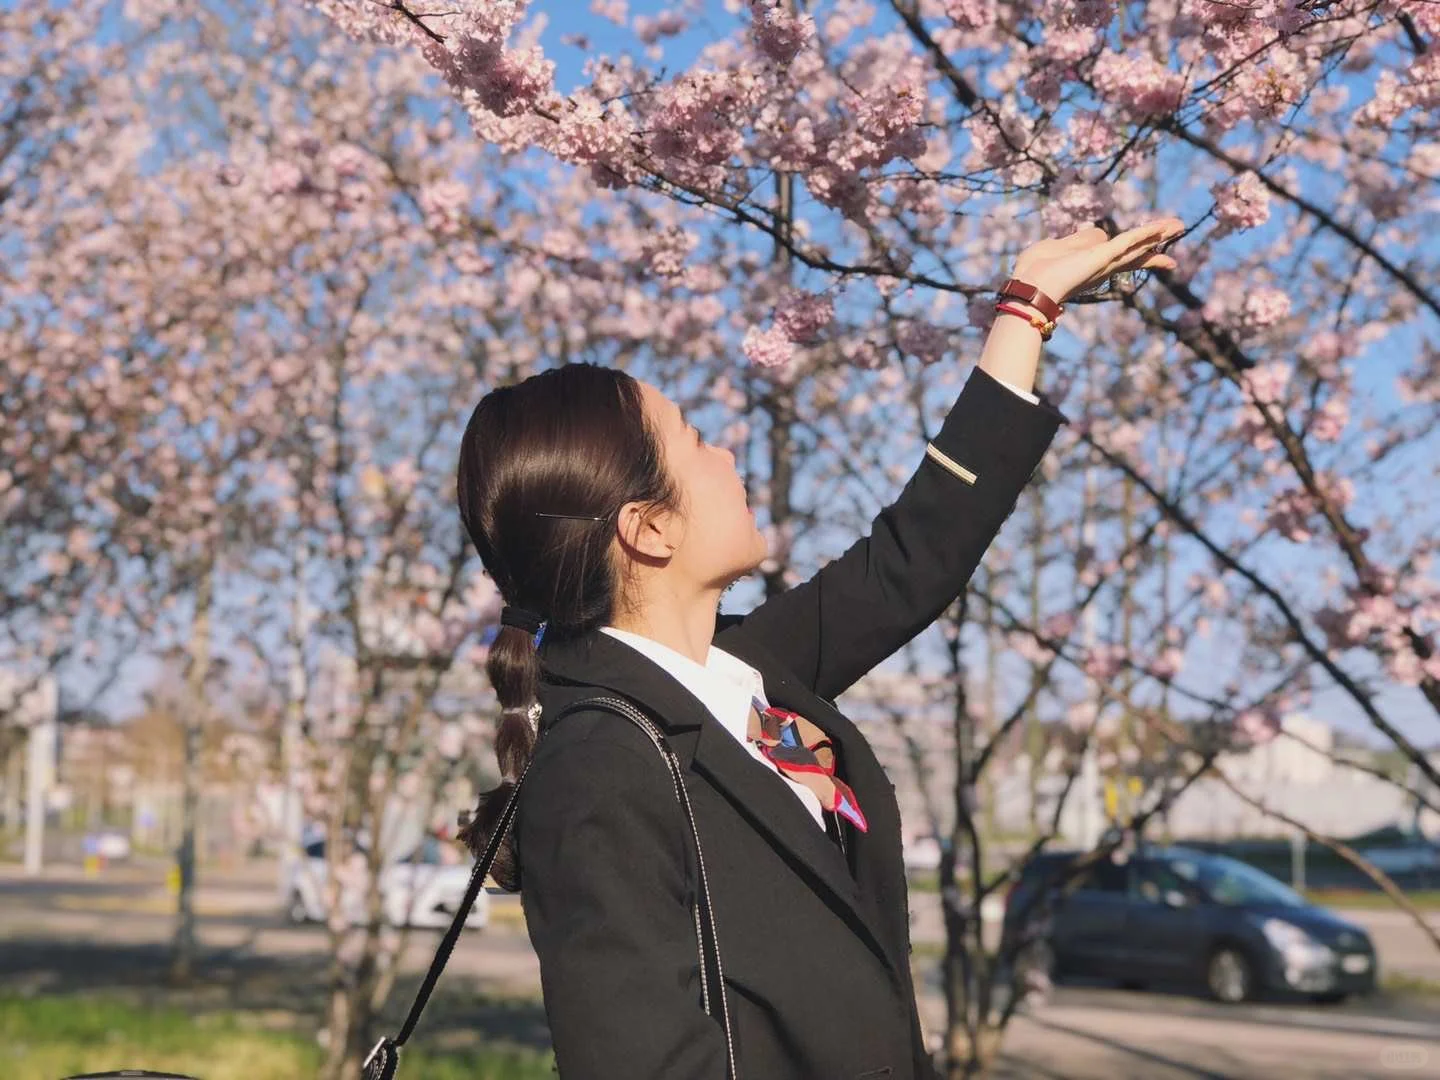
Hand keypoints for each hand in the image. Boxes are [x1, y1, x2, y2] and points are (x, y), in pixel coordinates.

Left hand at [1012, 218, 1183, 305]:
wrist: (1029, 288)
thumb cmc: (1033, 271)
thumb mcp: (1053, 247)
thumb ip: (1076, 240)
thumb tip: (1097, 234)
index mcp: (1089, 264)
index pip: (1118, 254)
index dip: (1137, 248)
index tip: (1154, 249)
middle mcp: (1101, 266)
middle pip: (1135, 251)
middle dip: (1156, 240)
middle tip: (1178, 229)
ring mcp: (1104, 262)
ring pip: (1136, 245)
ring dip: (1157, 232)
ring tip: (1178, 225)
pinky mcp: (1102, 257)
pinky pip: (1127, 241)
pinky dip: (1144, 233)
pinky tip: (1160, 228)